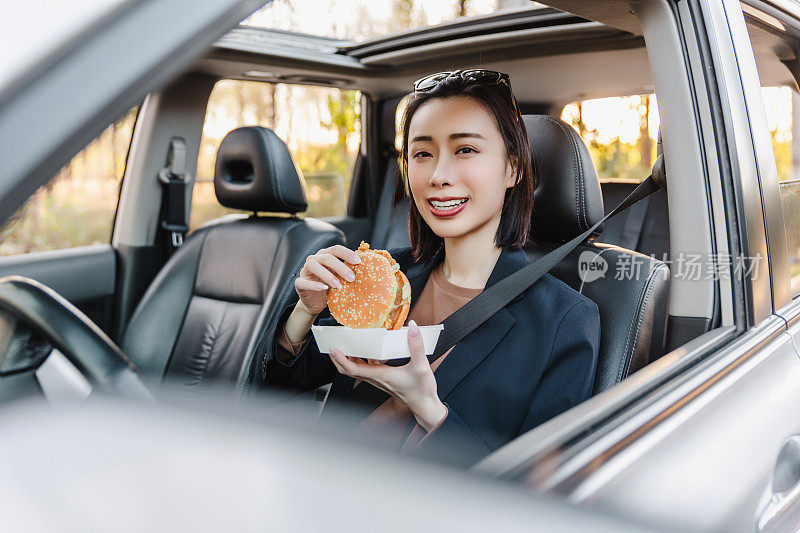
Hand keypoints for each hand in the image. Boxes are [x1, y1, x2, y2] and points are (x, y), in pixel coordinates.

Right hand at [294, 245, 360, 315]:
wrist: (316, 303)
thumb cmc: (330, 288)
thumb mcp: (340, 278)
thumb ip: (349, 271)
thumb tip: (369, 268)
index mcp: (325, 255)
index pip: (335, 249)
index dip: (346, 253)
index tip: (358, 261)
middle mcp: (314, 260)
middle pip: (326, 257)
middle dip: (340, 267)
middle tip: (352, 278)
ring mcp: (305, 271)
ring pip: (314, 266)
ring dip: (328, 275)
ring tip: (339, 285)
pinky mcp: (299, 283)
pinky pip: (303, 281)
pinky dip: (314, 285)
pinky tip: (323, 288)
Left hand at [329, 320, 447, 431]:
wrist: (425, 405)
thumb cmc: (422, 390)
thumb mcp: (421, 366)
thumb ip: (417, 346)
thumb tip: (413, 328)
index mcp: (381, 376)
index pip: (354, 369)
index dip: (341, 359)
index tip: (333, 349)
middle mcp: (376, 378)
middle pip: (349, 370)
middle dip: (338, 359)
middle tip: (333, 345)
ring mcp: (379, 380)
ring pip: (358, 370)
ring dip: (349, 359)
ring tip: (347, 345)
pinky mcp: (383, 379)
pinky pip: (368, 369)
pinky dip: (363, 360)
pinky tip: (370, 351)